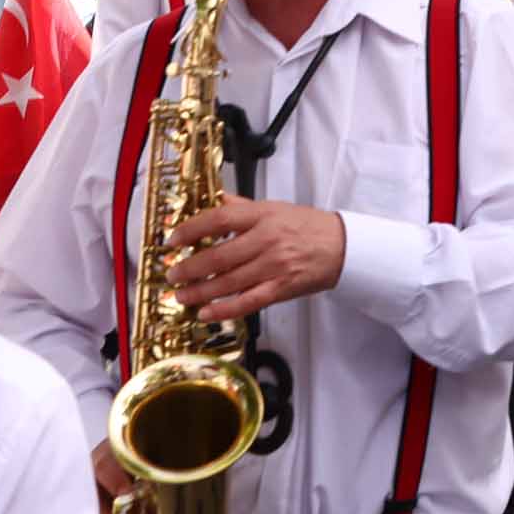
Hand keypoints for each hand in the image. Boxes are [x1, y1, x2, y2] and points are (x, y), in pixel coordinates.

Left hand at [165, 195, 346, 322]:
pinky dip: (224, 309)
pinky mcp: (280, 288)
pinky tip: (206, 313)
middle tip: (172, 275)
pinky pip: (247, 302)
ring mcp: (274, 266)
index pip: (219, 219)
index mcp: (263, 215)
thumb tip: (211, 201)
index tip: (173, 240)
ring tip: (180, 296)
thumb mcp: (274, 208)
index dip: (191, 230)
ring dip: (200, 292)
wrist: (342, 247)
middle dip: (190, 268)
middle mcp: (266, 240)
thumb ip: (240, 207)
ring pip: (228, 282)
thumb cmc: (306, 226)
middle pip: (219, 256)